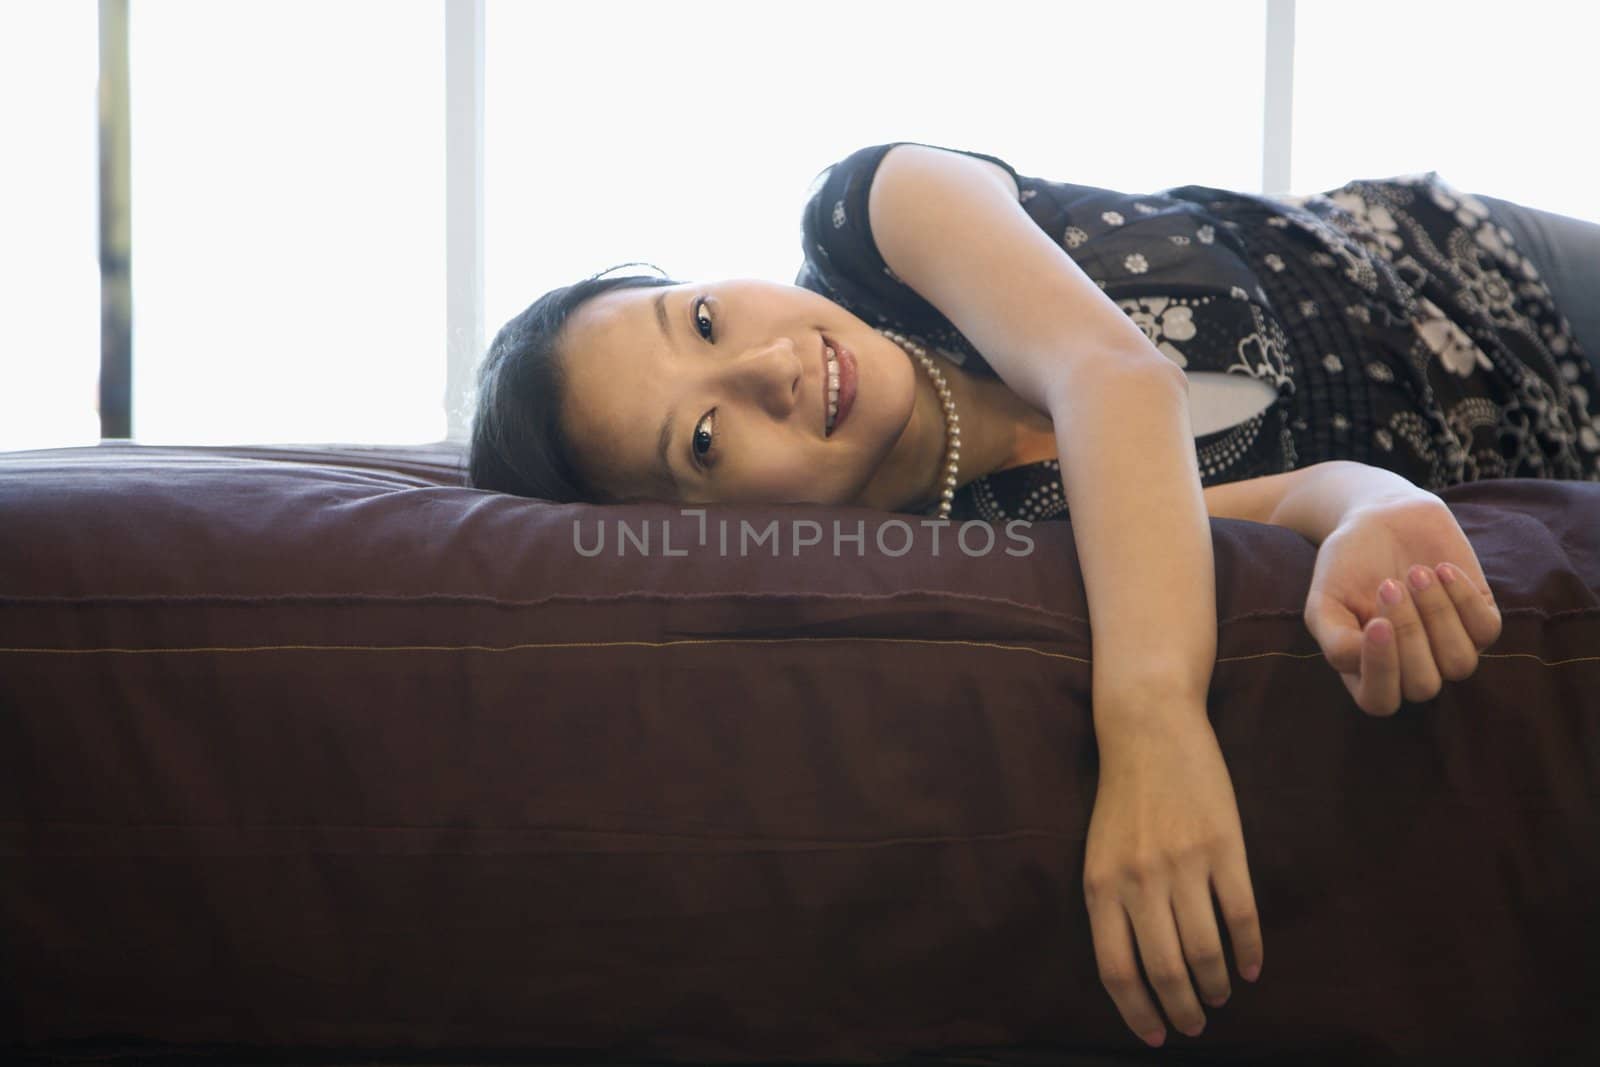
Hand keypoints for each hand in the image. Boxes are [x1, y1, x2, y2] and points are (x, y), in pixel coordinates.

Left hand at [1085, 706, 1261, 1046]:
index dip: (1137, 1013)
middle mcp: (1140, 881)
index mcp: (1101, 886)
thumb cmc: (1122, 796)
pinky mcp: (1225, 848)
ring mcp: (1184, 865)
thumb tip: (1134, 969)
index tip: (1155, 1036)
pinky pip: (1241, 917)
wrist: (1149, 729)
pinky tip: (1250, 969)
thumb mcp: (1099, 852)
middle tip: (1194, 1025)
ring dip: (1216, 986)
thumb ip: (1113, 905)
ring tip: (1221, 996)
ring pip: (1206, 951)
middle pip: (1164, 971)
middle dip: (1182, 1010)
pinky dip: (1248, 953)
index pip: (1117, 970)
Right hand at [1303, 493, 1502, 716]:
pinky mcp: (1479, 621)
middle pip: (1423, 685)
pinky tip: (1440, 569)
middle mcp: (1410, 669)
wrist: (1381, 519)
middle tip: (1389, 584)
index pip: (1380, 700)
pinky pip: (1485, 630)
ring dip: (1438, 615)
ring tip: (1416, 573)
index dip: (1382, 670)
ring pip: (1459, 664)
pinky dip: (1463, 598)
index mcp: (1367, 672)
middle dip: (1408, 632)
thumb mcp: (1322, 600)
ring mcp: (1447, 648)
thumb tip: (1361, 660)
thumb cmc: (1347, 563)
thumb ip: (1333, 639)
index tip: (1377, 623)